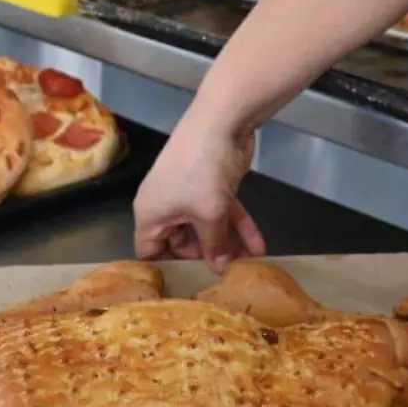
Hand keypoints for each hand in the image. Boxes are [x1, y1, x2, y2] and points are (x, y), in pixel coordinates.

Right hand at [132, 117, 265, 268]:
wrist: (221, 123)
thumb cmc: (201, 170)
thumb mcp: (209, 213)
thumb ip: (215, 244)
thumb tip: (220, 268)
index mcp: (150, 214)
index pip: (148, 250)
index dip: (165, 267)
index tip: (187, 283)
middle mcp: (166, 206)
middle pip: (181, 241)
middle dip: (205, 257)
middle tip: (225, 276)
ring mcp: (190, 195)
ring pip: (207, 227)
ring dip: (228, 244)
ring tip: (248, 266)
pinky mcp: (213, 186)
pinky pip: (223, 213)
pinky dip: (240, 226)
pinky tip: (259, 246)